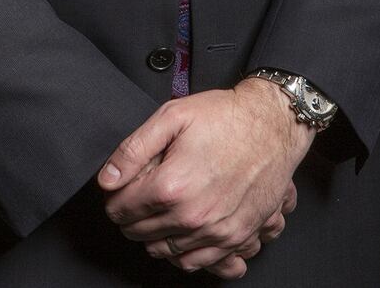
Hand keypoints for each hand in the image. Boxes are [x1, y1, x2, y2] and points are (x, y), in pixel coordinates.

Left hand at [97, 78, 313, 276]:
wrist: (272, 126)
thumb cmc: (225, 117)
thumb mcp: (172, 116)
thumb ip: (134, 149)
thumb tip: (108, 177)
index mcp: (172, 185)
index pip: (123, 208)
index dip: (115, 198)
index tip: (118, 191)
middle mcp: (193, 215)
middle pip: (141, 232)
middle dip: (130, 217)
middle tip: (135, 199)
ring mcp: (216, 231)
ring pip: (166, 251)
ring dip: (153, 236)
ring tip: (154, 215)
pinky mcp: (236, 237)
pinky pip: (198, 262)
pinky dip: (182, 254)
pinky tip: (179, 235)